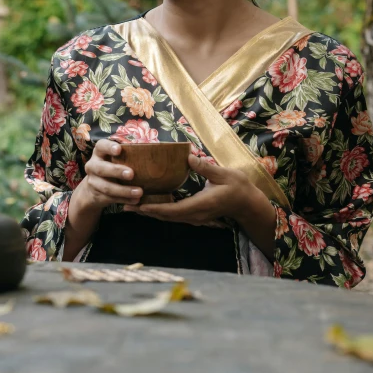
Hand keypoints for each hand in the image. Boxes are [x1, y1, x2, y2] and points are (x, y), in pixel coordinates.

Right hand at [64, 139, 141, 260]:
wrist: (92, 189)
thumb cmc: (112, 166)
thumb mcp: (114, 159)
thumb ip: (127, 155)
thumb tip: (153, 150)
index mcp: (99, 153)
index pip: (101, 146)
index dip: (109, 147)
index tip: (119, 149)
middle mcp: (92, 166)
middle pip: (102, 168)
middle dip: (116, 171)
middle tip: (131, 174)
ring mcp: (93, 182)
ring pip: (107, 187)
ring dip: (124, 190)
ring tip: (139, 192)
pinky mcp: (97, 195)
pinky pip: (111, 199)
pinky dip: (125, 200)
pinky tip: (136, 200)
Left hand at [126, 154, 273, 229]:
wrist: (249, 204)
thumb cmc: (238, 187)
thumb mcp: (223, 174)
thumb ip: (205, 167)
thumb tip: (188, 155)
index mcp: (200, 205)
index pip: (172, 210)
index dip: (153, 208)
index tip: (137, 204)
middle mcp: (195, 215)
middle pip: (165, 216)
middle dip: (145, 212)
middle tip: (124, 205)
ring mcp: (195, 217)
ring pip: (168, 217)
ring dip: (150, 212)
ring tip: (132, 206)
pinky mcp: (195, 215)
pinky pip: (174, 215)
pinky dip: (160, 211)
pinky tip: (151, 205)